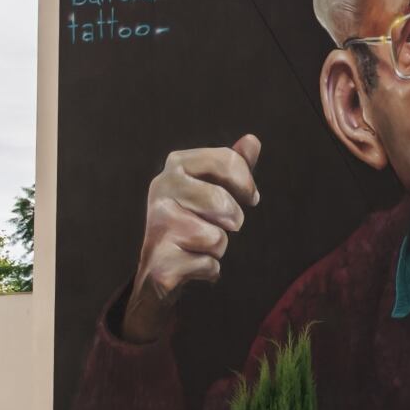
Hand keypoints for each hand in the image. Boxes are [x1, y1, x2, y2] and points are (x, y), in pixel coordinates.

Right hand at [120, 134, 260, 344]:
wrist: (161, 267)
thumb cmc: (194, 219)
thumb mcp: (214, 187)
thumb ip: (233, 165)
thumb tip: (252, 140)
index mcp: (177, 165)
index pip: (227, 160)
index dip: (246, 184)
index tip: (248, 197)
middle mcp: (160, 189)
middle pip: (221, 201)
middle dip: (232, 219)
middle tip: (221, 224)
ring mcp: (157, 224)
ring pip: (216, 238)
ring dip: (218, 246)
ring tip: (198, 244)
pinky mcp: (160, 261)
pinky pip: (209, 265)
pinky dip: (208, 269)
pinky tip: (189, 263)